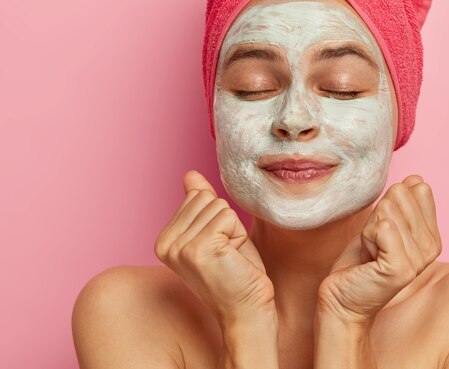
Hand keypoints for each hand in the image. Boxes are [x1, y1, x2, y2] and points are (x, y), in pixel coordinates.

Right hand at [154, 170, 275, 324]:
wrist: (248, 311)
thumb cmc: (237, 274)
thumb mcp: (217, 232)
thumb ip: (200, 204)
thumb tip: (190, 174)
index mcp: (164, 239)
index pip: (197, 196)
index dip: (218, 219)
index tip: (219, 248)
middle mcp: (165, 243)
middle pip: (206, 198)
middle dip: (226, 222)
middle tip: (227, 254)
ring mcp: (180, 247)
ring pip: (219, 206)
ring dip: (234, 231)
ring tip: (230, 258)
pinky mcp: (199, 248)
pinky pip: (228, 217)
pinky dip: (238, 236)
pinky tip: (233, 259)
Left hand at [317, 175, 441, 325]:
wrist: (344, 298)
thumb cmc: (361, 263)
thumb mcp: (384, 225)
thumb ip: (403, 203)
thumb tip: (417, 180)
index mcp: (433, 236)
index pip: (415, 189)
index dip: (388, 207)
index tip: (383, 234)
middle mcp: (432, 248)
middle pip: (399, 197)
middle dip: (377, 218)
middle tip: (375, 245)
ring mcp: (418, 259)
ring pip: (387, 211)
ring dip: (369, 230)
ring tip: (371, 253)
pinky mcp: (401, 267)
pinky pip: (382, 227)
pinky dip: (366, 238)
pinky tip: (368, 259)